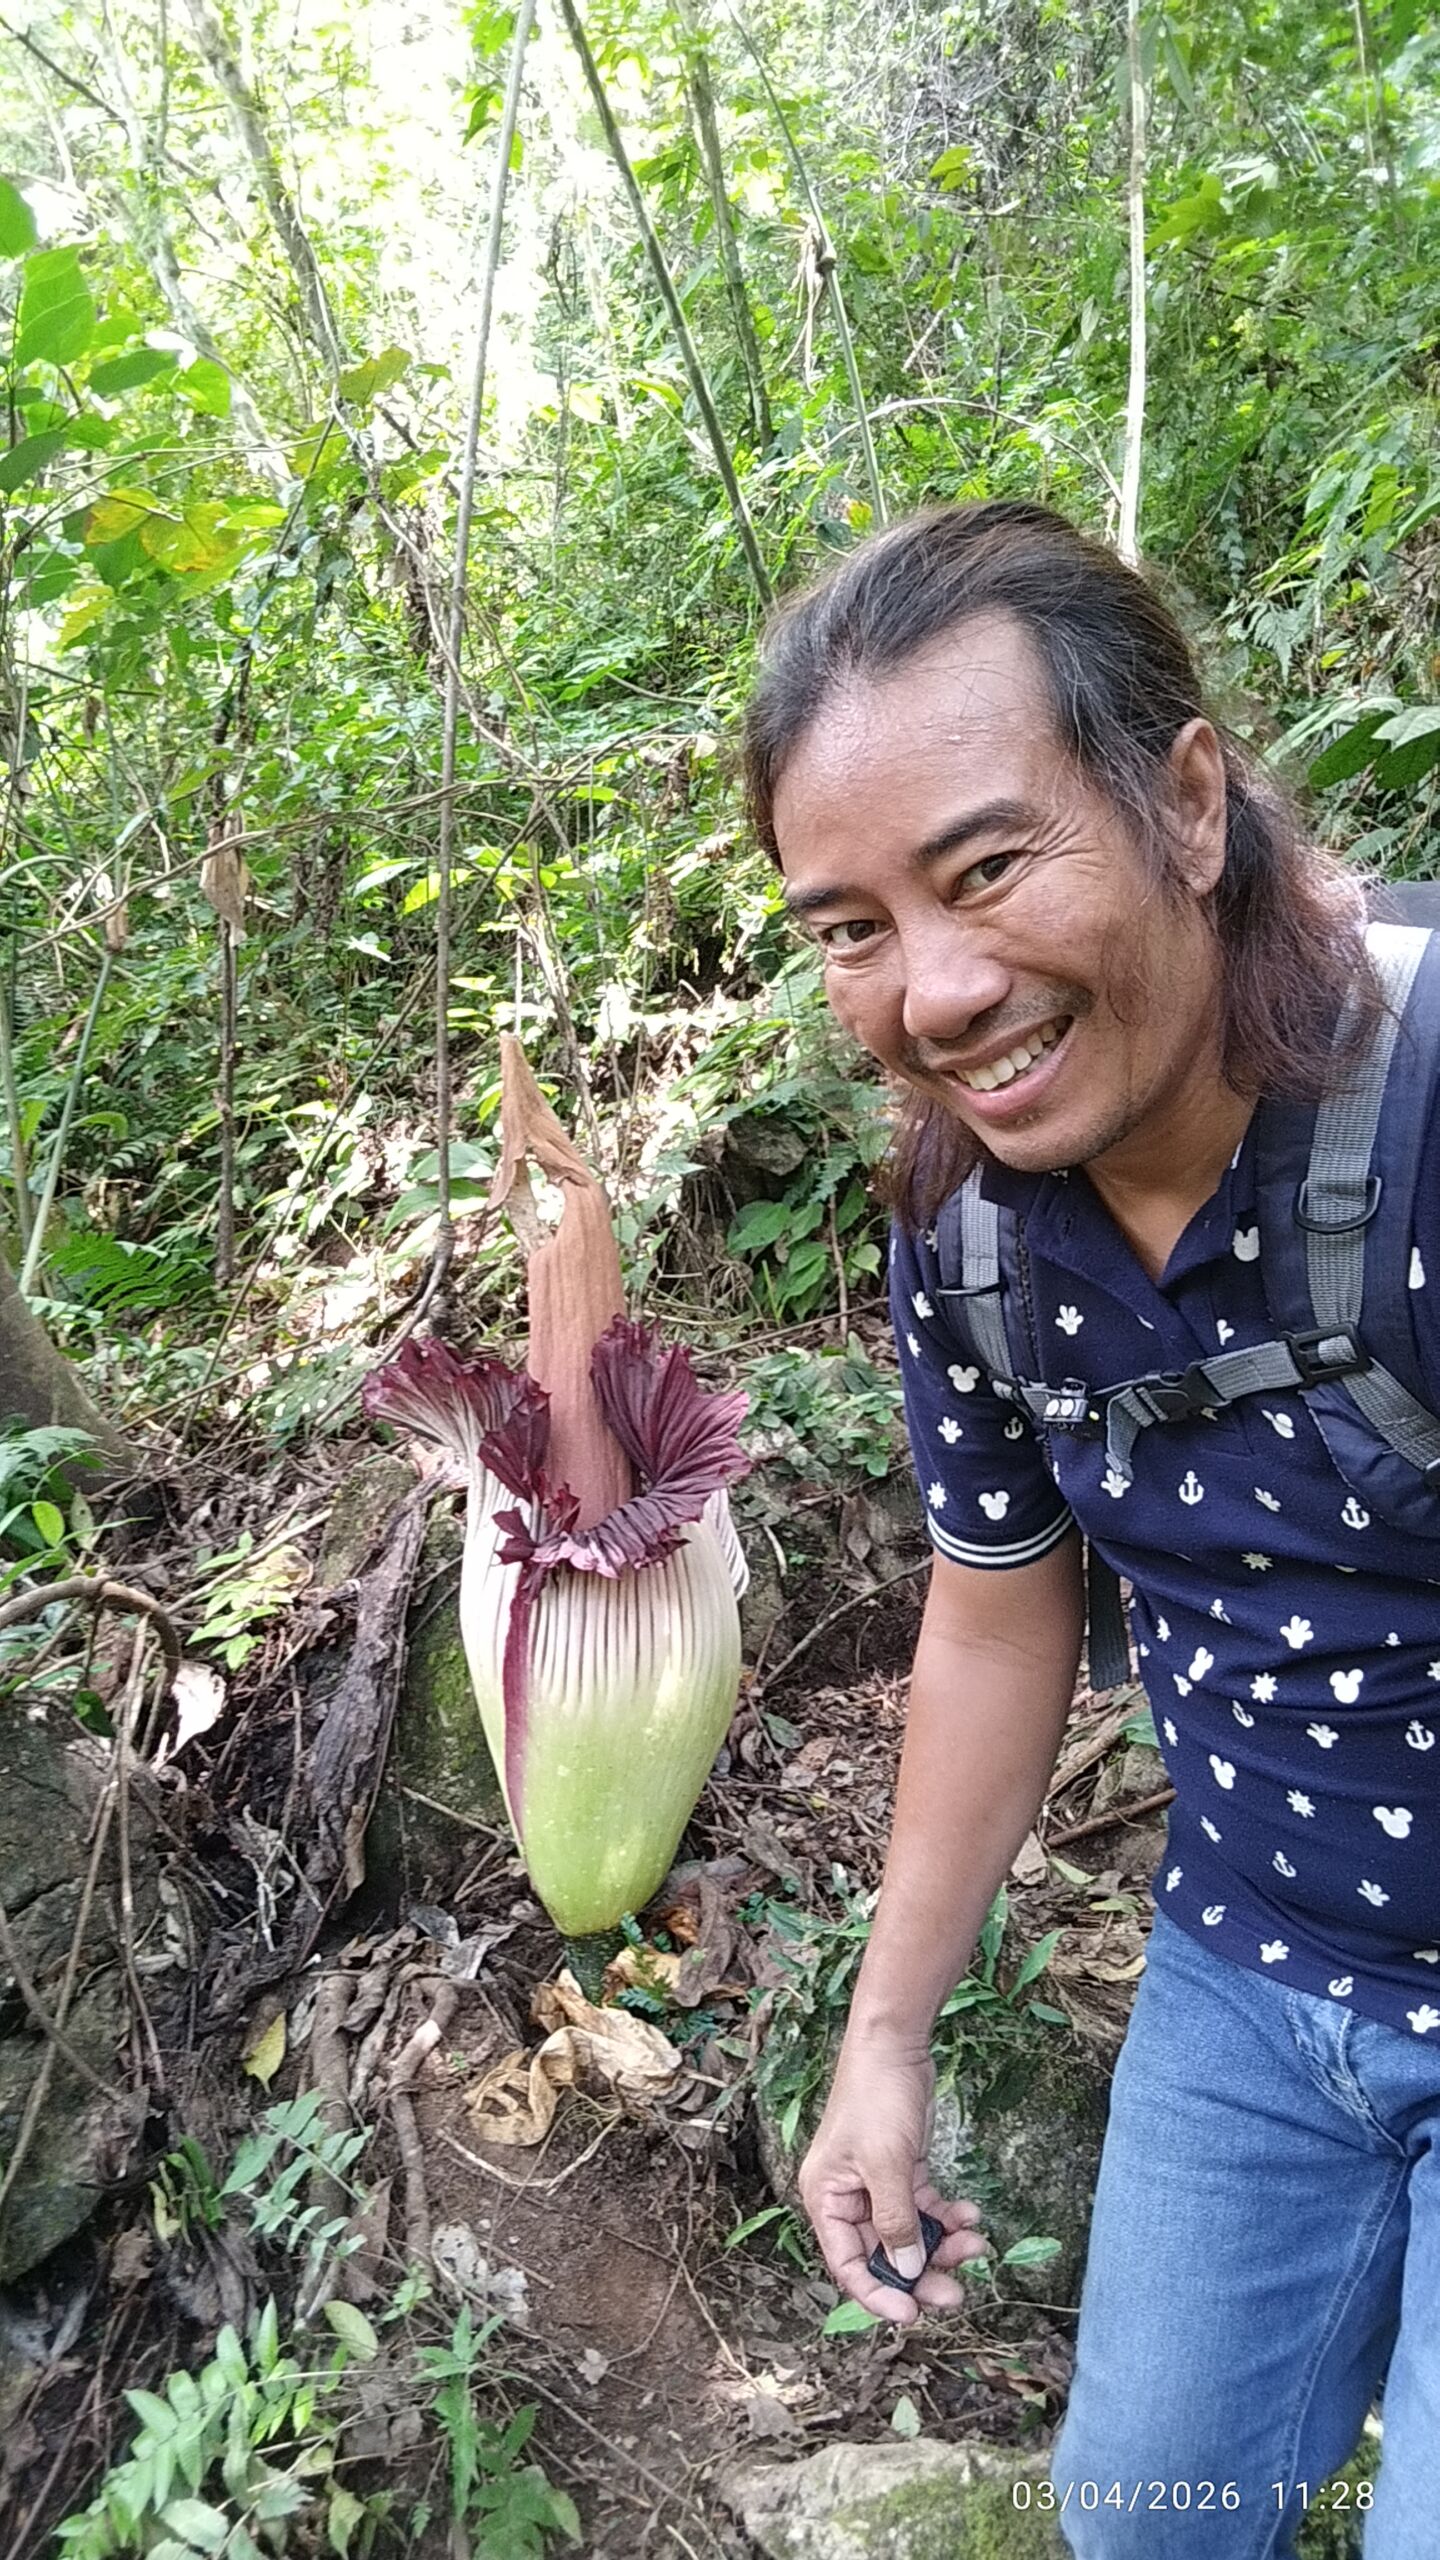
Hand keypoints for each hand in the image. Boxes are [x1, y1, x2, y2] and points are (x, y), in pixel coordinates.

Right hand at [798, 2034, 987, 2326]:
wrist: (895, 2045)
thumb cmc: (876, 2100)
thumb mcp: (886, 2164)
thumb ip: (896, 2222)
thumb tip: (909, 2271)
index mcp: (827, 2200)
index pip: (848, 2264)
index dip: (878, 2293)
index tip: (912, 2314)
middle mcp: (849, 2199)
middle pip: (885, 2254)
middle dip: (922, 2273)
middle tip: (957, 2293)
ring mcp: (877, 2185)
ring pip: (911, 2234)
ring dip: (943, 2244)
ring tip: (976, 2243)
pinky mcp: (903, 2171)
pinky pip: (925, 2208)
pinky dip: (947, 2215)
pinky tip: (972, 2214)